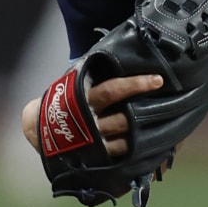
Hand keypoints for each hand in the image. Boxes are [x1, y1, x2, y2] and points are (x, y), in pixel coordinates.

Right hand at [20, 73, 174, 163]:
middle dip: (146, 112)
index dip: (136, 84)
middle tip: (170, 103)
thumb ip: (96, 72)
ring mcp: (93, 141)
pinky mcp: (96, 156)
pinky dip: (136, 149)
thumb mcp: (76, 82)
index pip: (113, 89)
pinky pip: (120, 153)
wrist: (37, 128)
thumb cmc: (64, 99)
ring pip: (125, 137)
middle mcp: (90, 121)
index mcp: (85, 98)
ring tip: (165, 121)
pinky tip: (153, 143)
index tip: (158, 79)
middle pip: (123, 116)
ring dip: (144, 130)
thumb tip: (122, 50)